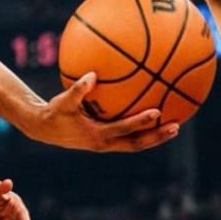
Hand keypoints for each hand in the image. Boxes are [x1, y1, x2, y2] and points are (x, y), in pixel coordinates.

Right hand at [29, 72, 178, 150]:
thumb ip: (78, 89)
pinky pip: (128, 137)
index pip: (124, 129)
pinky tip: (151, 118)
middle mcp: (105, 143)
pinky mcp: (105, 141)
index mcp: (97, 135)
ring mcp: (106, 144)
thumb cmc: (54, 112)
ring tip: (174, 126)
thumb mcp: (63, 101)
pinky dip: (141, 131)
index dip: (141, 122)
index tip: (158, 112)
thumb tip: (92, 74)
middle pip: (137, 144)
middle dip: (157, 137)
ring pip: (135, 144)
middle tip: (176, 127)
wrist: (44, 129)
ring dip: (154, 137)